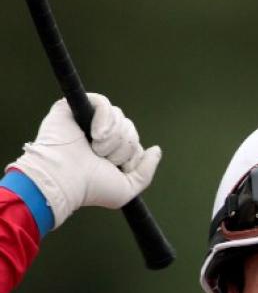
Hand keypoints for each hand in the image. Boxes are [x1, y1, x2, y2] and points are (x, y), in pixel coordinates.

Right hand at [8, 94, 161, 227]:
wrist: (65, 179)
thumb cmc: (92, 188)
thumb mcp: (127, 188)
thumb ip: (146, 172)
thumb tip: (156, 149)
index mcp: (110, 153)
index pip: (135, 144)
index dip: (132, 156)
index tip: (117, 168)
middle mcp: (99, 136)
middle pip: (129, 129)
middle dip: (122, 147)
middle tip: (103, 159)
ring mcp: (86, 121)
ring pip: (119, 117)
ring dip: (112, 138)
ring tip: (95, 150)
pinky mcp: (73, 108)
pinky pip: (103, 103)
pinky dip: (104, 119)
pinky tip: (95, 134)